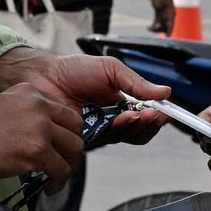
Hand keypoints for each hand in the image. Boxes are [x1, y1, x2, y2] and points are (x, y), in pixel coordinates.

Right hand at [0, 73, 98, 182]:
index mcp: (31, 92)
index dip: (65, 132)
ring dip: (68, 166)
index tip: (59, 146)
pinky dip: (59, 182)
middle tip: (61, 162)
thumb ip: (27, 114)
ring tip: (55, 176)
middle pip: (76, 127)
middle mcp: (39, 105)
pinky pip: (61, 169)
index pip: (65, 111)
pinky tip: (48, 187)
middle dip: (72, 148)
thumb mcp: (4, 107)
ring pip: (74, 148)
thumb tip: (45, 136)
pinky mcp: (37, 150)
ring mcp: (39, 126)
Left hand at [2, 48, 170, 143]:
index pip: (144, 117)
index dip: (156, 117)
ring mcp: (98, 131)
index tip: (164, 112)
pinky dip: (115, 130)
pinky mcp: (84, 139)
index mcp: (121, 104)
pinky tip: (118, 119)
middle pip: (138, 132)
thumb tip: (166, 92)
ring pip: (124, 137)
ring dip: (134, 126)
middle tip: (152, 114)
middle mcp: (111, 120)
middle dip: (148, 124)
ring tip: (136, 114)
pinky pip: (105, 140)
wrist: (44, 75)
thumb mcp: (111, 69)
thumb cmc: (74, 70)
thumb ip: (136, 83)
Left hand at [148, 0, 176, 35]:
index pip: (171, 23)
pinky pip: (157, 25)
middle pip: (166, 27)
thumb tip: (156, 6)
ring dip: (156, 30)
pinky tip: (148, 27)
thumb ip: (158, 2)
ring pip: (161, 27)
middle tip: (152, 29)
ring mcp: (164, 18)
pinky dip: (153, 27)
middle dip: (160, 30)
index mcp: (171, 12)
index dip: (170, 30)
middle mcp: (169, 16)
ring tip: (149, 28)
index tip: (167, 36)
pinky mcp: (159, 18)